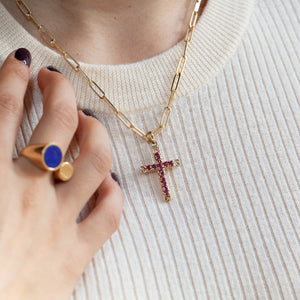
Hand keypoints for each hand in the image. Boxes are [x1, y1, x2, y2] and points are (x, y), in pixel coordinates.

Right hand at [0, 48, 123, 299]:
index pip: (4, 110)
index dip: (13, 79)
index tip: (21, 64)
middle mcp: (27, 196)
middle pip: (57, 124)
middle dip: (60, 92)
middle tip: (56, 81)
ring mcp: (57, 225)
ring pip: (95, 160)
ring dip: (96, 134)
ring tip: (88, 124)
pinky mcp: (75, 256)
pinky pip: (109, 214)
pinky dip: (112, 192)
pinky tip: (105, 182)